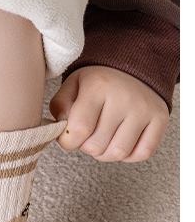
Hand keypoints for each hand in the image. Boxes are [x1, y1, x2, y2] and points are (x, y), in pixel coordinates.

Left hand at [49, 66, 168, 161]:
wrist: (133, 67)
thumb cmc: (99, 81)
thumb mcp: (73, 85)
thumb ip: (60, 106)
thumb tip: (62, 131)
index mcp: (98, 86)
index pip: (79, 129)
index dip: (68, 142)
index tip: (68, 138)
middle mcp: (124, 97)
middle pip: (97, 145)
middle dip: (85, 146)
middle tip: (87, 135)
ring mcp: (145, 109)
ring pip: (118, 153)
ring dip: (104, 153)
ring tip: (102, 138)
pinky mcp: (160, 119)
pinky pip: (141, 153)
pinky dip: (127, 155)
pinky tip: (119, 141)